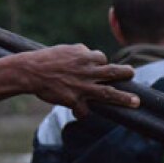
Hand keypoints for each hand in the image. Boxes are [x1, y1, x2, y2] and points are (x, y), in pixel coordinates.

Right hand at [22, 44, 137, 117]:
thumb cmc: (44, 59)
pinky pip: (84, 110)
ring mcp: (81, 86)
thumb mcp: (63, 50)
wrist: (28, 71)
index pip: (101, 58)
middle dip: (125, 74)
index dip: (101, 63)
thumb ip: (78, 52)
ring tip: (136, 102)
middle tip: (132, 74)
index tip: (100, 67)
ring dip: (123, 98)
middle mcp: (86, 71)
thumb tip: (88, 52)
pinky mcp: (73, 99)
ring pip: (107, 93)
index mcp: (83, 56)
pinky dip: (82, 111)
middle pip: (112, 72)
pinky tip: (79, 112)